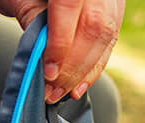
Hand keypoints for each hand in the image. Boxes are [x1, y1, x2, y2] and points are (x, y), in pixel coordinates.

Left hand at [0, 0, 124, 102]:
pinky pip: (109, 40)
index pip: (69, 8)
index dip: (60, 45)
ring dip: (82, 72)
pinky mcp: (113, 8)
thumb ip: (31, 19)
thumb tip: (41, 57)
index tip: (48, 73)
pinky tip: (77, 86)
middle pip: (94, 26)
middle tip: (51, 91)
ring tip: (60, 93)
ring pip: (106, 35)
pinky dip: (93, 68)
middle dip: (72, 66)